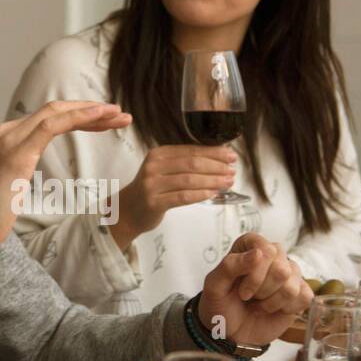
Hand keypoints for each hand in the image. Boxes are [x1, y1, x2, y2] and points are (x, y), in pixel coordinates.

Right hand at [0, 101, 131, 255]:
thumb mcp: (8, 184)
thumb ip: (19, 168)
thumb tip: (31, 168)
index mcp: (4, 137)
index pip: (46, 118)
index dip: (78, 116)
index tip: (103, 122)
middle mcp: (5, 131)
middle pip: (54, 110)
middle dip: (90, 110)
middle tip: (119, 115)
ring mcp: (9, 138)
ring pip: (56, 113)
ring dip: (91, 112)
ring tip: (118, 115)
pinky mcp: (17, 151)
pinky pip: (52, 126)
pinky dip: (78, 117)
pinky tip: (99, 116)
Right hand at [108, 144, 237, 249]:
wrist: (128, 210)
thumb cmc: (151, 190)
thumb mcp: (162, 170)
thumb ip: (183, 164)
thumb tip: (217, 161)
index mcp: (157, 154)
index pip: (190, 150)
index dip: (213, 152)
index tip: (230, 155)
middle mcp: (153, 167)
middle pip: (191, 163)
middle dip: (216, 166)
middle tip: (232, 170)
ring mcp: (152, 184)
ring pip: (189, 180)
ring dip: (213, 181)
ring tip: (228, 182)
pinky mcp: (154, 202)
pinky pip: (184, 197)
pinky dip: (202, 194)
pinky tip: (214, 193)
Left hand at [197, 233, 312, 345]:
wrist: (230, 330)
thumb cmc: (221, 304)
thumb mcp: (215, 286)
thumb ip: (231, 265)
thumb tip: (258, 252)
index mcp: (250, 246)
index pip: (265, 249)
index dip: (255, 273)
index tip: (241, 290)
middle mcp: (273, 255)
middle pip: (281, 268)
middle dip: (262, 290)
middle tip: (248, 297)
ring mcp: (289, 273)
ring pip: (291, 286)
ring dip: (271, 302)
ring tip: (258, 303)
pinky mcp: (300, 292)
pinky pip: (304, 297)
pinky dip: (286, 309)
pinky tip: (273, 309)